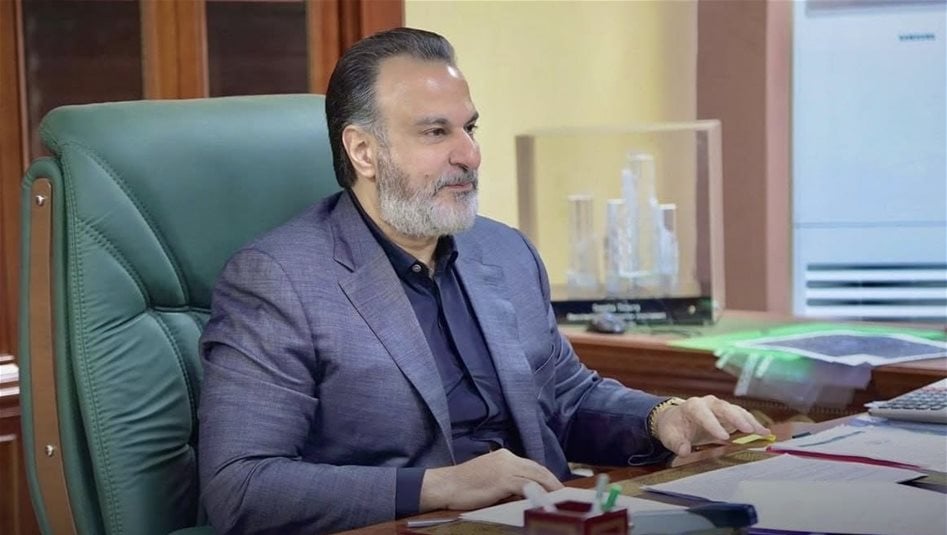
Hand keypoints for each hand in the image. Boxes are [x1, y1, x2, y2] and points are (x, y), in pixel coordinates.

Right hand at [419, 449, 563, 510]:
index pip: (532, 465)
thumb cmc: (464, 486)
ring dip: (551, 488)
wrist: (446, 485)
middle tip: (565, 494)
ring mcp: (506, 468)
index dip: (546, 477)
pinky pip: (528, 486)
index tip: (556, 487)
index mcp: (504, 456)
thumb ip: (507, 481)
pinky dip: (539, 494)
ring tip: (561, 499)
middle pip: (538, 469)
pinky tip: (546, 502)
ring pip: (537, 476)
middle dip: (553, 482)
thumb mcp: (489, 478)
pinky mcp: (503, 480)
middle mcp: (508, 458)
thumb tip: (524, 493)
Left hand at [653, 395, 769, 456]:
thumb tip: (684, 451)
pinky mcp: (729, 415)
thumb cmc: (673, 428)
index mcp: (692, 407)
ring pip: (736, 411)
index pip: (703, 413)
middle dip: (737, 418)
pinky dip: (753, 424)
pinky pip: (742, 418)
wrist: (676, 420)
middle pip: (724, 408)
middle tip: (749, 430)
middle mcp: (708, 404)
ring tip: (762, 432)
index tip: (723, 436)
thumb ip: (676, 443)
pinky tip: (764, 433)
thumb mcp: (669, 436)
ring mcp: (720, 408)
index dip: (713, 424)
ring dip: (750, 421)